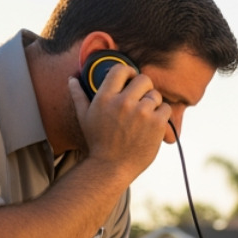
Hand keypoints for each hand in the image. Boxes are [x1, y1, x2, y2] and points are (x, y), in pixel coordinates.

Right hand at [67, 63, 170, 182]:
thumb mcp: (84, 118)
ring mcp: (141, 113)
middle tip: (142, 98)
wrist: (111, 167)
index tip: (132, 79)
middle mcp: (123, 102)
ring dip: (153, 103)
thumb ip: (79, 96)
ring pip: (156, 95)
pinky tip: (153, 123)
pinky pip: (166, 109)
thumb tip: (72, 79)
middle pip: (144, 79)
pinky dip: (162, 115)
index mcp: (104, 97)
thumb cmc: (98, 143)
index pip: (121, 70)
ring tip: (145, 115)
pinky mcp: (156, 124)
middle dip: (144, 88)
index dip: (129, 72)